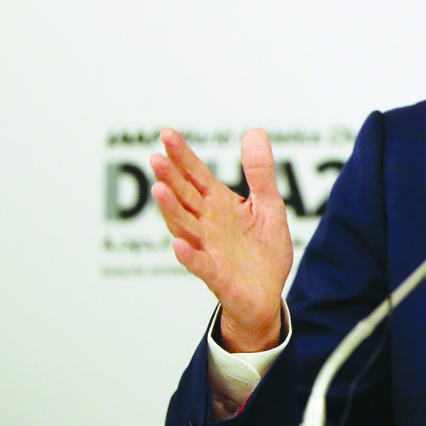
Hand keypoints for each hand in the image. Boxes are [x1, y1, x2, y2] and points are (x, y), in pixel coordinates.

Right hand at [150, 127, 292, 351]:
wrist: (268, 294)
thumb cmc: (263, 248)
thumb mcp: (268, 204)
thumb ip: (260, 172)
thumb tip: (255, 132)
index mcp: (219, 205)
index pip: (196, 176)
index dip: (183, 156)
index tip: (167, 134)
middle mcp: (207, 224)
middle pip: (185, 198)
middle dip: (171, 178)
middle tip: (156, 158)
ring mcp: (209, 249)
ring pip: (185, 227)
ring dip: (171, 210)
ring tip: (159, 190)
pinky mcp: (217, 275)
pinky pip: (200, 265)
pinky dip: (189, 255)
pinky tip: (178, 243)